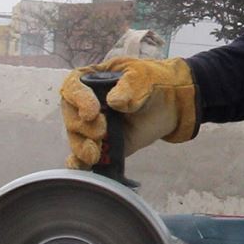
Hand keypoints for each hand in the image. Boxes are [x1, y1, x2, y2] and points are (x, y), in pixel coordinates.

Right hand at [59, 56, 197, 169]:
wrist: (171, 104)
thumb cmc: (153, 83)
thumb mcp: (143, 76)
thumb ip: (129, 86)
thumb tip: (114, 101)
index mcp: (91, 80)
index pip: (73, 87)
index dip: (79, 100)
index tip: (92, 112)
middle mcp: (86, 103)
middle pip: (71, 116)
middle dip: (83, 127)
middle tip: (101, 131)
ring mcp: (93, 126)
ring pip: (76, 138)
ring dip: (81, 147)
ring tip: (94, 153)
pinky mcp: (102, 145)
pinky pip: (83, 156)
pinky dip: (79, 163)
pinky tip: (83, 166)